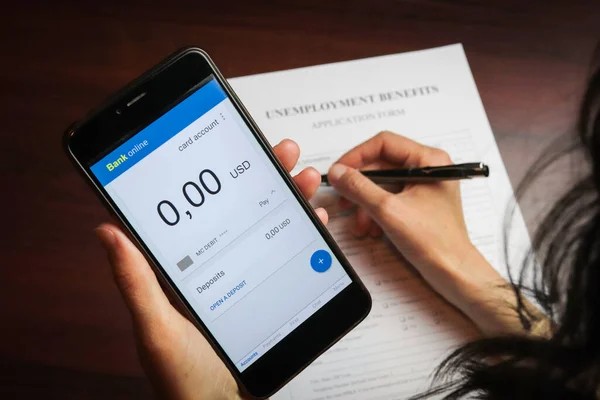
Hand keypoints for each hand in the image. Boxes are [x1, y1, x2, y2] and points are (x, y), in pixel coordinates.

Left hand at [95, 139, 325, 399]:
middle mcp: (219, 264)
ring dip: (291, 195)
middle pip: (243, 208)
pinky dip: (304, 230)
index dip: (221, 175)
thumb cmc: (185, 379)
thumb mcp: (158, 328)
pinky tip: (314, 218)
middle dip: (266, 173)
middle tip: (283, 152)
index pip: (203, 209)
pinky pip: (291, 252)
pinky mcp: (272, 290)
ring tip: (307, 177)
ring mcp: (248, 276)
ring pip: (271, 223)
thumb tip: (107, 230)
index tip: (234, 147)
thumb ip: (137, 282)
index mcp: (187, 267)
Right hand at [327, 131, 528, 335]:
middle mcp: (427, 169)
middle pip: (381, 165)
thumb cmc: (434, 242)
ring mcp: (423, 186)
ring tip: (358, 223)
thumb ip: (359, 187)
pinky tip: (370, 228)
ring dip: (365, 203)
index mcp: (429, 160)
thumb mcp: (388, 210)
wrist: (453, 272)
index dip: (357, 156)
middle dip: (360, 186)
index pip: (384, 143)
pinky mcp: (417, 203)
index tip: (339, 170)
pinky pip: (388, 198)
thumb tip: (338, 172)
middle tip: (343, 198)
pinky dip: (375, 212)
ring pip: (382, 184)